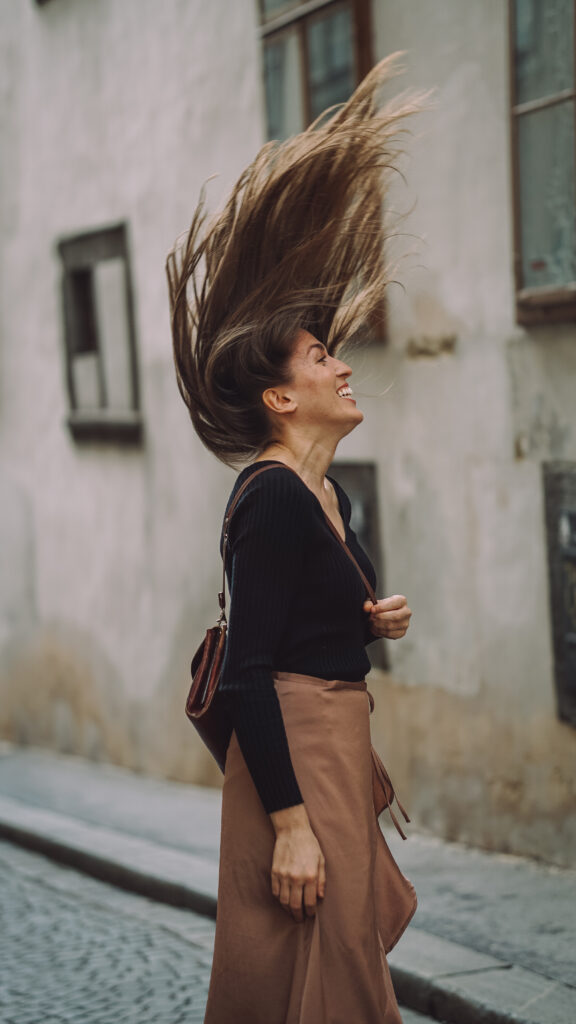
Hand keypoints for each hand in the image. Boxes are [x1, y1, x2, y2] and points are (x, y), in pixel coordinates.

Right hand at [269, 804, 325, 922]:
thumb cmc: (310, 844)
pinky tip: (284, 901)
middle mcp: (296, 878)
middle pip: (295, 905)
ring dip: (288, 910)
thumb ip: (321, 880)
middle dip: (298, 915)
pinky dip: (279, 899)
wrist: (292, 831)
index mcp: (310, 876)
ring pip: (284, 901)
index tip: (311, 914)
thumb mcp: (321, 860)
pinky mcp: (274, 872)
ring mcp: (283, 875)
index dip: (310, 911)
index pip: (310, 902)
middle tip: (300, 919)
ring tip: (292, 912)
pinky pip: (275, 891)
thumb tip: (320, 897)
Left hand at [363, 594, 411, 638]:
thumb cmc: (382, 608)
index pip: (394, 604)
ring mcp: (405, 623)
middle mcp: (406, 612)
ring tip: (372, 623)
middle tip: (371, 618)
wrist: (384, 616)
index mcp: (401, 600)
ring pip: (391, 627)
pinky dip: (380, 632)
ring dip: (378, 626)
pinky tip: (376, 629)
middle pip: (395, 616)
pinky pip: (390, 634)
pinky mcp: (402, 632)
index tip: (372, 610)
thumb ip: (369, 604)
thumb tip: (366, 607)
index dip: (382, 607)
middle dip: (380, 618)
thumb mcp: (375, 603)